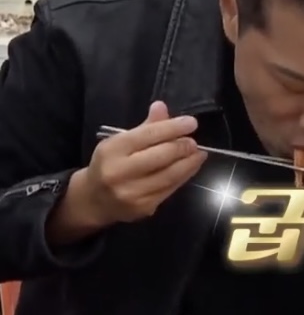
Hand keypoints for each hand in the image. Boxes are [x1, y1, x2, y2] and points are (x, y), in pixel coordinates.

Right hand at [78, 102, 206, 225]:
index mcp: (112, 150)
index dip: (173, 127)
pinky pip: (170, 189)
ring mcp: (131, 192)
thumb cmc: (109, 164)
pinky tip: (190, 168)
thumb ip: (145, 127)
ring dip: (189, 163)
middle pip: (162, 156)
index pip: (149, 135)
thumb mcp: (120, 141)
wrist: (93, 200)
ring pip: (170, 175)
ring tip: (199, 154)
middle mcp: (119, 172)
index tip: (191, 122)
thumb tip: (162, 107)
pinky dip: (184, 176)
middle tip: (194, 141)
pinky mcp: (143, 207)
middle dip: (183, 147)